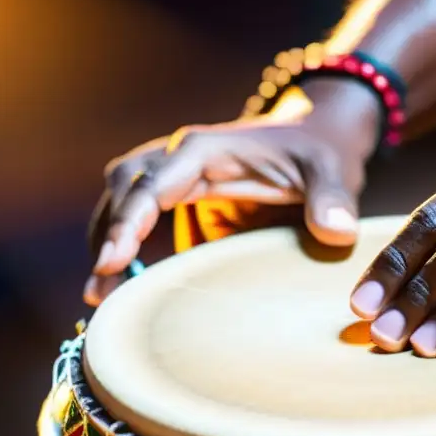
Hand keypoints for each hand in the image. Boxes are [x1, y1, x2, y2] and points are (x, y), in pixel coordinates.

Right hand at [86, 80, 380, 304]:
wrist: (317, 138)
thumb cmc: (321, 153)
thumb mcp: (333, 171)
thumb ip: (332, 200)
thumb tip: (336, 232)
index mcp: (205, 148)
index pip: (153, 183)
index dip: (128, 221)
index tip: (113, 260)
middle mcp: (179, 156)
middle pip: (125, 191)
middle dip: (108, 237)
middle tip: (99, 291)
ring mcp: (173, 174)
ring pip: (120, 200)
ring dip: (107, 242)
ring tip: (99, 296)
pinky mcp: (176, 196)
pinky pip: (137, 216)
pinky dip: (124, 245)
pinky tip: (120, 284)